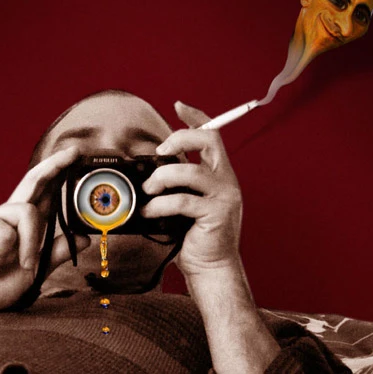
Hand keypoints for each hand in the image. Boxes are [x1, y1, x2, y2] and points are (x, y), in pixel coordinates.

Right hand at [0, 147, 89, 318]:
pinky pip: (7, 232)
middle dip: (56, 165)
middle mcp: (8, 214)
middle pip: (35, 181)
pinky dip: (4, 254)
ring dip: (30, 246)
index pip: (45, 193)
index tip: (76, 158)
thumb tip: (85, 238)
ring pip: (29, 213)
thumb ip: (56, 253)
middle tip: (75, 152)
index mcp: (22, 224)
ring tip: (20, 267)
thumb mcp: (34, 271)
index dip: (59, 175)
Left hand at [141, 101, 242, 275]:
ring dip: (162, 179)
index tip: (178, 105)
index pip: (212, 134)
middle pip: (209, 140)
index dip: (196, 117)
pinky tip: (150, 212)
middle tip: (160, 153)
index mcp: (219, 173)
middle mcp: (225, 180)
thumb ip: (177, 185)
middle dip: (180, 138)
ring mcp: (223, 196)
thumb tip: (147, 173)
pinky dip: (160, 205)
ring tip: (149, 192)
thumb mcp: (187, 203)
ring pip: (190, 171)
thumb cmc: (196, 236)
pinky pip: (182, 201)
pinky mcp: (216, 214)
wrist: (212, 267)